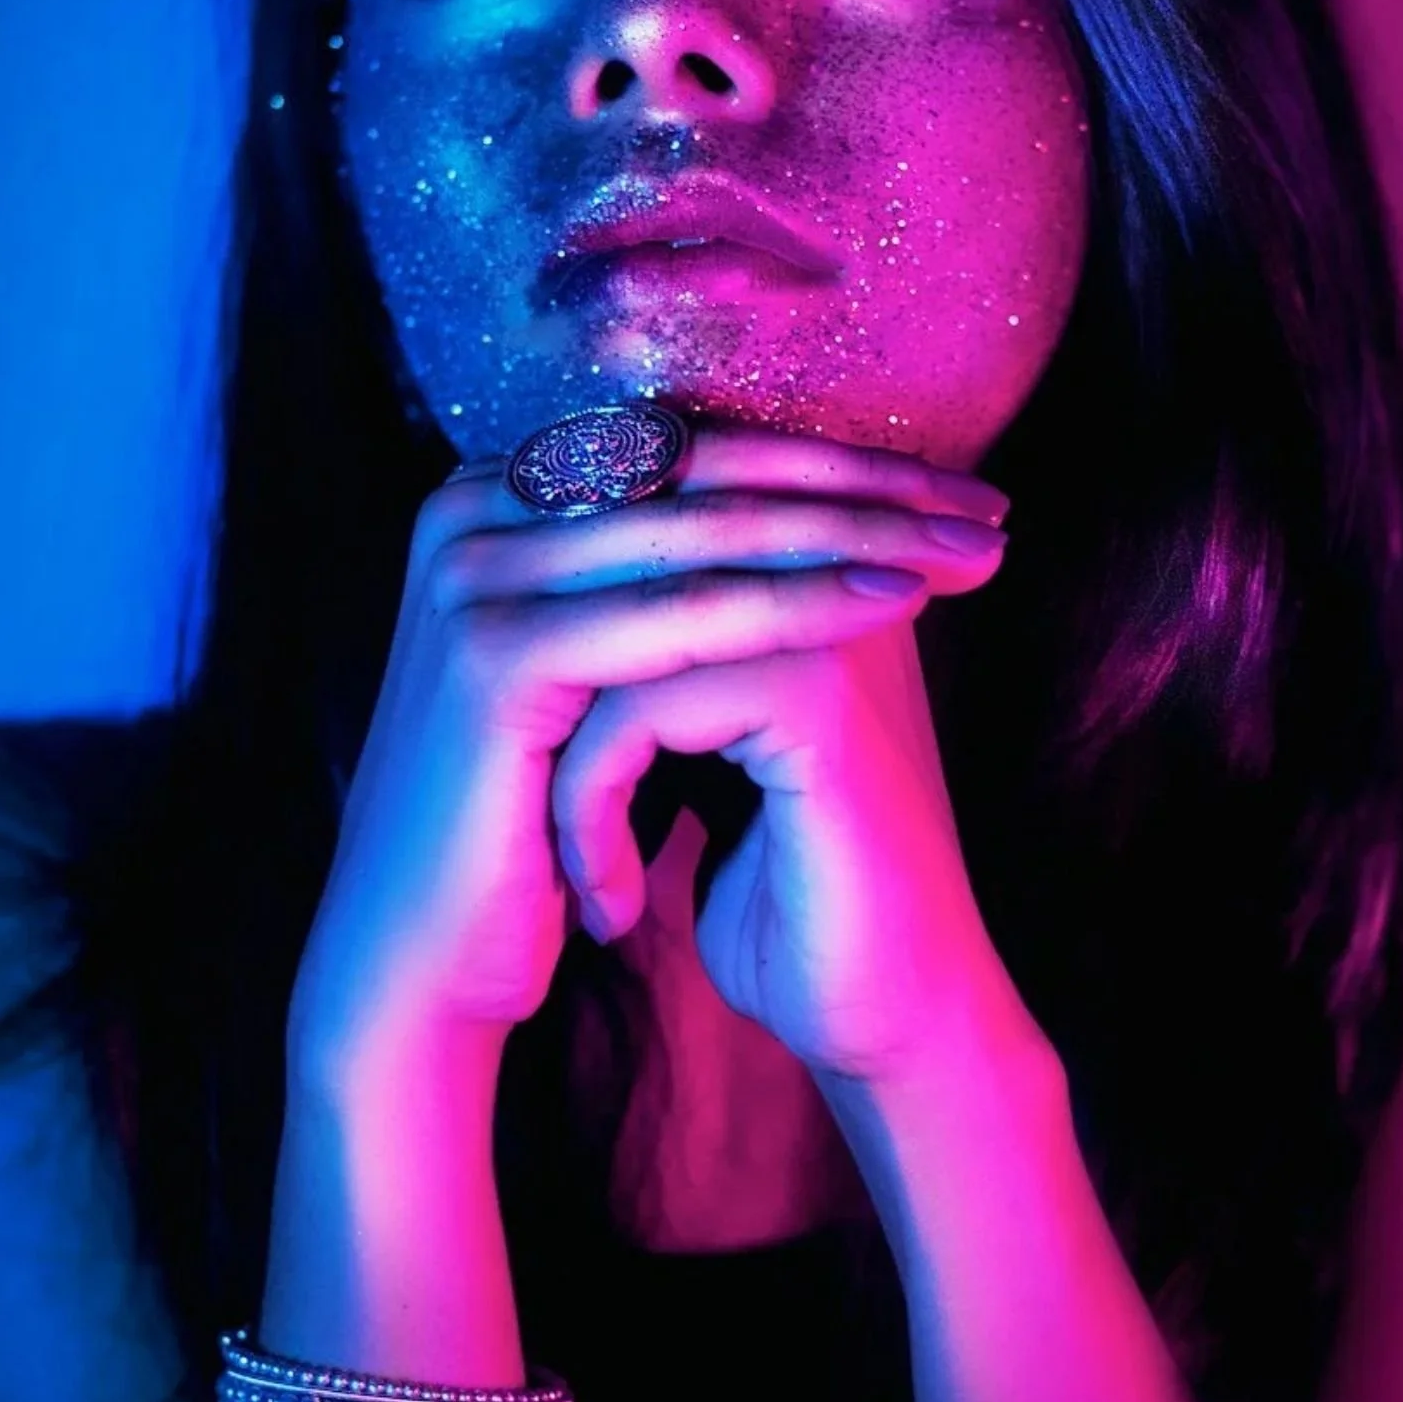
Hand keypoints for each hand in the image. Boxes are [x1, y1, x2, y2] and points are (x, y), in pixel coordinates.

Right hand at [285, 420, 1009, 1087]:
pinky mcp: (497, 650)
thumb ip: (659, 574)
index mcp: (495, 495)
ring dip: (856, 533)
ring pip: (710, 532)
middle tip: (982, 507)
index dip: (830, 459)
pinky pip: (687, 616)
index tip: (950, 489)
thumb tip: (803, 498)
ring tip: (966, 551)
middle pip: (708, 469)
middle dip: (862, 485)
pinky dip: (800, 604)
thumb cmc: (529, 822)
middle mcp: (470, 508)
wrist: (420, 956)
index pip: (694, 445)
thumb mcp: (599, 669)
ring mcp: (474, 571)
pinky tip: (894, 602)